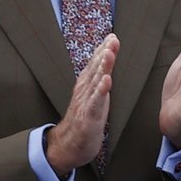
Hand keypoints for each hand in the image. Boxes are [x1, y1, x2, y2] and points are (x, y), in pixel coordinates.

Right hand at [47, 34, 117, 176]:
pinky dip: (101, 91)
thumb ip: (98, 81)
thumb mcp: (92, 97)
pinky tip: (107, 81)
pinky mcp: (89, 116)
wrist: (68, 144)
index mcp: (86, 85)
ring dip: (103, 66)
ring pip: (95, 81)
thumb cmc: (83, 120)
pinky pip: (95, 102)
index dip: (104, 50)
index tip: (112, 36)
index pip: (95, 64)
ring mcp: (86, 102)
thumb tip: (106, 66)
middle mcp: (85, 90)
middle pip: (96, 68)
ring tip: (109, 53)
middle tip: (112, 38)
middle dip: (105, 52)